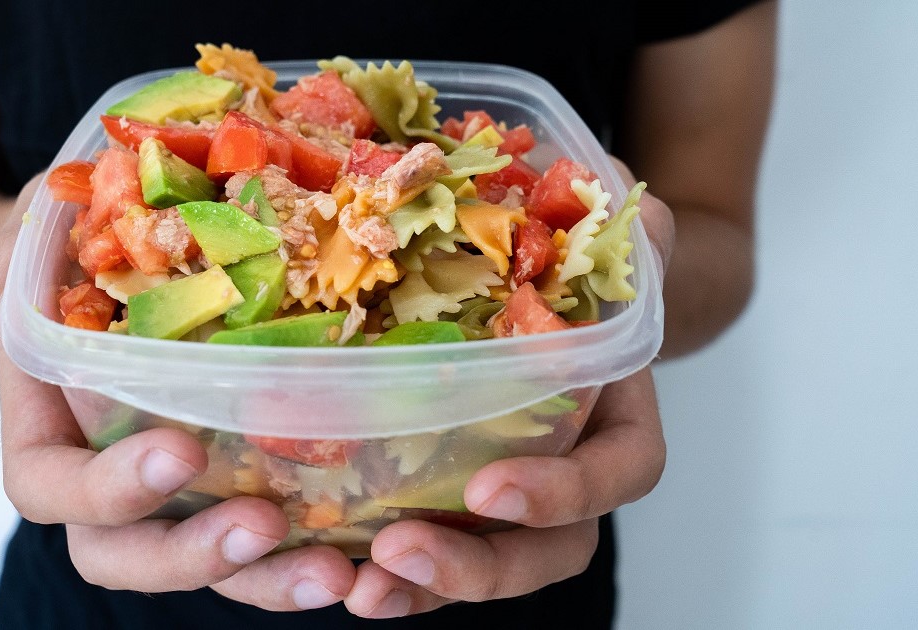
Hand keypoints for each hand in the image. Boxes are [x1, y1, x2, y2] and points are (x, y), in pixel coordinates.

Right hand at [0, 175, 356, 610]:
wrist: (101, 270)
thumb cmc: (67, 248)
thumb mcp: (41, 226)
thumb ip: (45, 230)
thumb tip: (77, 193)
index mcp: (45, 422)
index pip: (46, 485)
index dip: (106, 488)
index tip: (180, 453)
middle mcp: (101, 474)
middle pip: (122, 553)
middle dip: (192, 553)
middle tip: (264, 525)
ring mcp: (170, 490)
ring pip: (201, 563)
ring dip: (264, 578)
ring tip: (334, 570)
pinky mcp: (232, 482)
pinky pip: (261, 538)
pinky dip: (308, 550)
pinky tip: (366, 549)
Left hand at [342, 168, 672, 617]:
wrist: (548, 294)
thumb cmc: (581, 274)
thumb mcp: (610, 245)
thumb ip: (630, 237)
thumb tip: (634, 215)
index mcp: (618, 416)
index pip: (620, 472)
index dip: (565, 492)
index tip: (490, 489)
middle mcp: (570, 469)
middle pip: (550, 548)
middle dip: (481, 565)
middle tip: (402, 551)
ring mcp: (511, 491)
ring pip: (487, 562)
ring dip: (426, 585)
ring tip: (361, 587)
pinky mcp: (452, 494)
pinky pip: (434, 545)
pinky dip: (391, 567)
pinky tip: (338, 571)